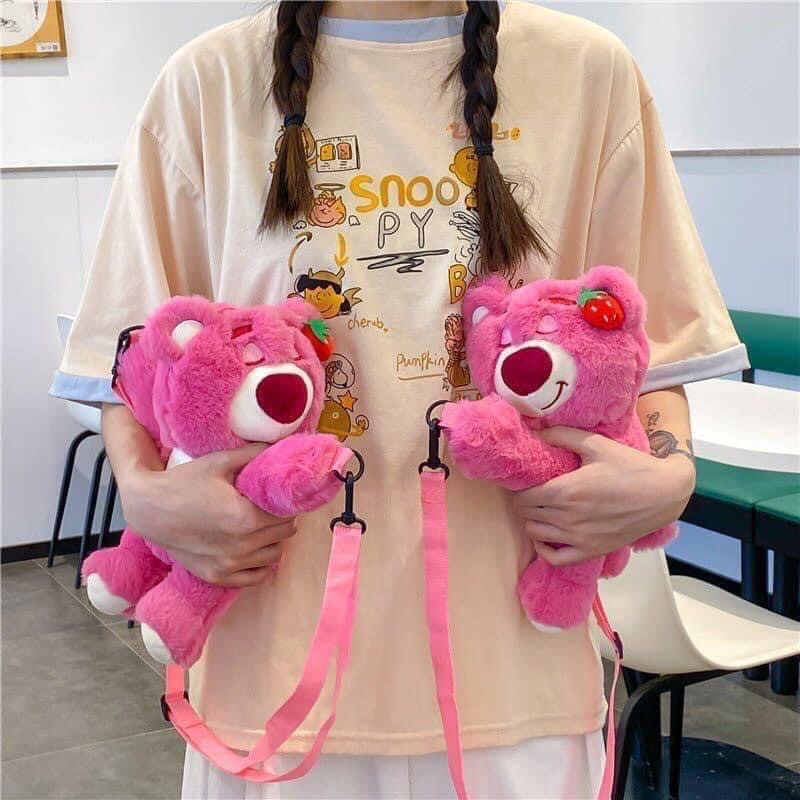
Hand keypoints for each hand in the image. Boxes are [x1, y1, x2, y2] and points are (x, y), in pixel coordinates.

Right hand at [118, 444, 295, 586]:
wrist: (147, 509)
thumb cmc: (183, 483)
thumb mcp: (219, 462)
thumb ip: (252, 454)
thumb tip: (278, 445)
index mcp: (246, 517)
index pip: (287, 514)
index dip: (287, 503)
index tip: (280, 497)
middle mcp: (241, 546)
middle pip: (284, 534)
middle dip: (282, 520)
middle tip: (271, 508)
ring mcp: (229, 564)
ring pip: (274, 556)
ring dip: (273, 541)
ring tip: (262, 526)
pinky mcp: (217, 576)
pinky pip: (255, 576)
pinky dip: (259, 563)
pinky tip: (253, 548)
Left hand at [513, 426, 694, 566]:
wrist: (664, 493)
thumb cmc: (631, 466)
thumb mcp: (596, 444)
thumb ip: (563, 436)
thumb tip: (537, 431)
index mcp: (568, 491)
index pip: (524, 497)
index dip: (518, 488)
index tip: (523, 480)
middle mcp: (570, 518)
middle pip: (527, 514)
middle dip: (523, 502)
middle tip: (530, 491)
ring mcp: (580, 538)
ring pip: (535, 534)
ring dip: (531, 521)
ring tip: (538, 508)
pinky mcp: (591, 551)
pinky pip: (555, 559)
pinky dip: (544, 549)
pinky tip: (545, 535)